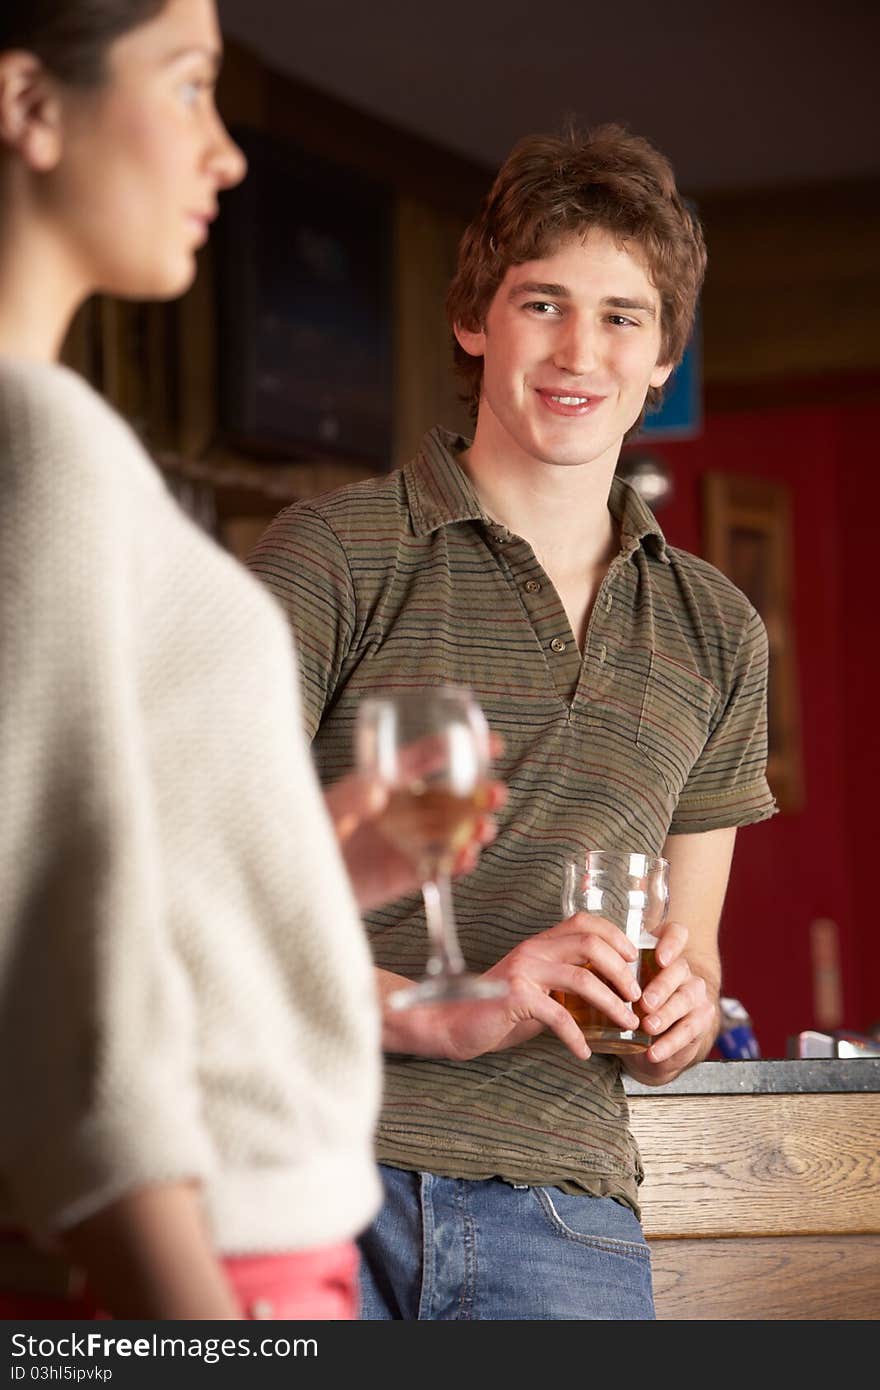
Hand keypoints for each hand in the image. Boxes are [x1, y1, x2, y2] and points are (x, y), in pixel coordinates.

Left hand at [324, 740, 507, 911]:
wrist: (295, 881)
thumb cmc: (308, 832)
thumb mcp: (328, 808)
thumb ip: (351, 798)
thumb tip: (375, 793)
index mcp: (387, 783)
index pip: (427, 760)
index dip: (459, 750)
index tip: (493, 744)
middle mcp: (403, 811)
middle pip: (451, 798)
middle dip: (480, 795)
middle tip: (497, 794)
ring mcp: (407, 843)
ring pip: (452, 833)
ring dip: (474, 829)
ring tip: (484, 829)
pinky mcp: (405, 875)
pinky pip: (439, 868)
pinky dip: (456, 863)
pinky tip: (466, 858)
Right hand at [383, 913, 643, 1060]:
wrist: (453, 1024)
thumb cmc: (498, 1011)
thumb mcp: (536, 990)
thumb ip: (564, 986)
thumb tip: (609, 998)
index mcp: (540, 943)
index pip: (584, 922)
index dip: (615, 935)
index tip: (634, 959)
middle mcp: (533, 949)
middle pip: (591, 944)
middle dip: (621, 970)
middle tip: (637, 996)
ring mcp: (524, 970)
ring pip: (582, 978)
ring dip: (611, 1003)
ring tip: (626, 1022)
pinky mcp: (516, 996)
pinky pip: (559, 1015)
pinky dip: (576, 1036)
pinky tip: (584, 1053)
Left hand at [622, 921, 717, 1083]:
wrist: (651, 1042)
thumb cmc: (631, 1005)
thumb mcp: (618, 986)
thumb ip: (607, 973)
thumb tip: (580, 966)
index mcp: (663, 953)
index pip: (677, 934)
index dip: (671, 942)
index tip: (659, 958)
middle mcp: (683, 970)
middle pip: (680, 969)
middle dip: (662, 986)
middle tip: (644, 1002)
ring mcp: (695, 995)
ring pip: (687, 999)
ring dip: (666, 1014)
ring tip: (648, 1026)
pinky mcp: (700, 1021)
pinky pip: (689, 1030)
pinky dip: (669, 1043)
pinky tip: (653, 1051)